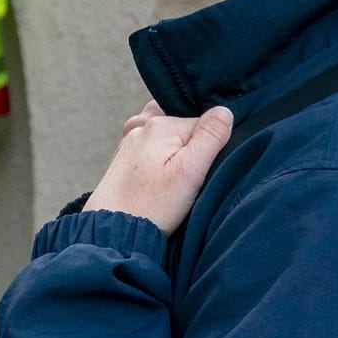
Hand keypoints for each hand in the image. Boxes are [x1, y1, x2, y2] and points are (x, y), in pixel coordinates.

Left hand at [83, 101, 233, 235]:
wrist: (113, 227)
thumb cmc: (152, 204)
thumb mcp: (190, 172)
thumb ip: (210, 137)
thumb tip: (224, 110)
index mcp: (159, 125)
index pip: (202, 123)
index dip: (212, 145)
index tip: (206, 168)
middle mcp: (141, 126)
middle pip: (182, 125)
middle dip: (192, 143)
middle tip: (190, 171)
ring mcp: (130, 141)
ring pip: (166, 135)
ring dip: (175, 148)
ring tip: (176, 175)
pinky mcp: (125, 158)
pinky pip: (151, 146)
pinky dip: (161, 155)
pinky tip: (162, 175)